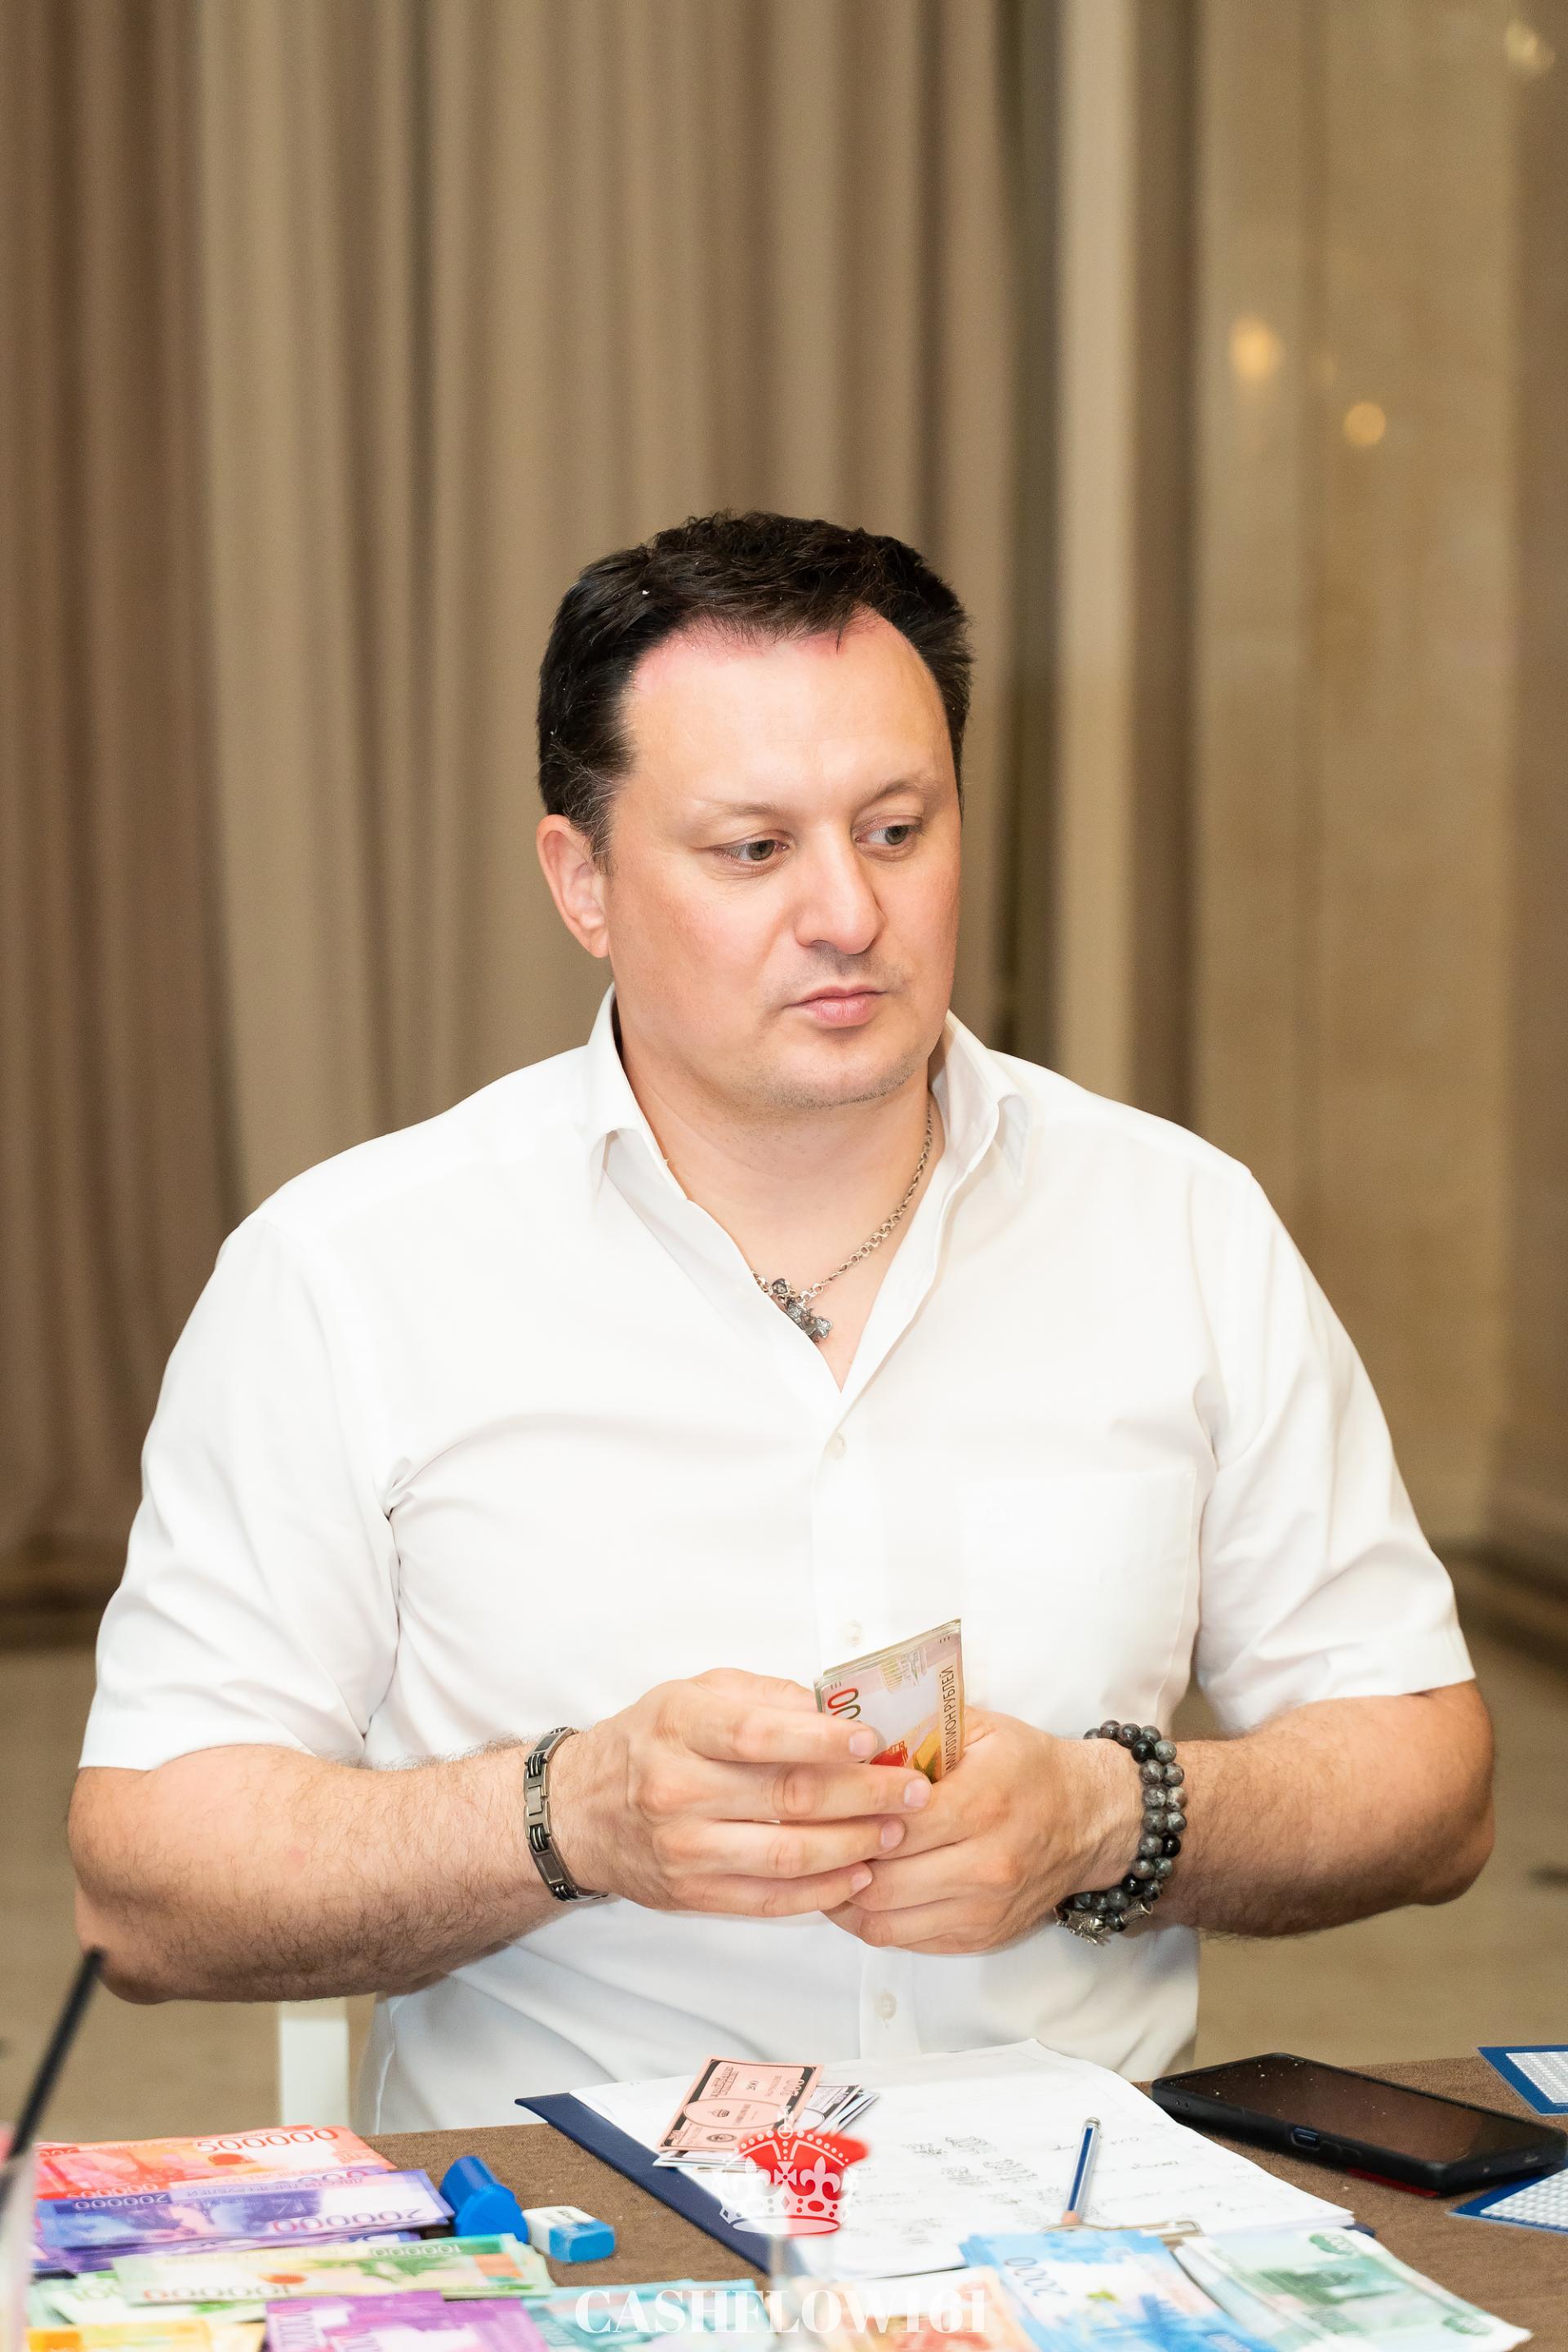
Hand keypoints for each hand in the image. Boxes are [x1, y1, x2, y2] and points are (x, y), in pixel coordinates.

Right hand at [546, 1669, 933, 1918]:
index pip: (758, 1734)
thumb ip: (764, 1696)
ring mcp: (684, 1849)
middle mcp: (677, 1790)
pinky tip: (858, 1874)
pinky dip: (820, 1892)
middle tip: (914, 1790)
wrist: (581, 1811)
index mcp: (680, 1727)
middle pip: (786, 1796)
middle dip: (863, 1794)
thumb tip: (833, 1709)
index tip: (874, 1740)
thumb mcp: (696, 1693)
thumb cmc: (652, 1742)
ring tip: (898, 1831)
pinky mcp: (693, 1894)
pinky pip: (769, 1899)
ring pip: (786, 1855)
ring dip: (853, 1845)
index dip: (822, 1740)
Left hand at [823, 1708, 1141, 1953]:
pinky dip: (873, 1920)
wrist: (1091, 1819)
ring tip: (823, 1868)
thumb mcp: (978, 1727)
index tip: (813, 1804)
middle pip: (879, 1881)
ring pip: (885, 1921)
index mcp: (981, 1804)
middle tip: (806, 1840)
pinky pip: (907, 1940)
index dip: (842, 1818)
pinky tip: (857, 1890)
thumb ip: (916, 1728)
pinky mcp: (981, 1936)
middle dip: (834, 1863)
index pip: (888, 1825)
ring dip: (845, 1899)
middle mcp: (985, 1864)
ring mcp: (983, 1908)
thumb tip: (847, 1730)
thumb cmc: (1029, 1767)